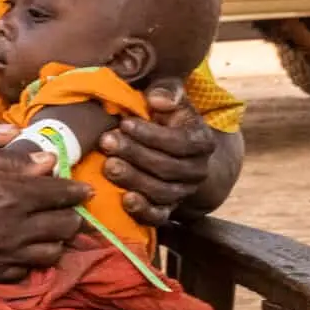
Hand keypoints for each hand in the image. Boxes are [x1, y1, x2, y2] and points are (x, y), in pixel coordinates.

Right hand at [0, 142, 88, 280]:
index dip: (77, 191)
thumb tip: (48, 162)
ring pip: (49, 255)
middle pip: (63, 228)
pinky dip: (29, 262)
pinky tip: (21, 251)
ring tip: (49, 232)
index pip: (61, 194)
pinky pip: (21, 273)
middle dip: (71, 216)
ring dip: (55, 242)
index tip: (84, 190)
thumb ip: (10, 159)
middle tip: (69, 210)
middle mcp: (12, 229)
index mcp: (11, 194)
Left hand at [98, 81, 215, 226]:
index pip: (180, 142)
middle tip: (107, 142)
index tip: (125, 123)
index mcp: (202, 142)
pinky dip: (143, 211)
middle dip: (135, 154)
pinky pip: (159, 217)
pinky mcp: (168, 210)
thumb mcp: (170, 100)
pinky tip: (124, 200)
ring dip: (133, 179)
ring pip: (161, 192)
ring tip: (108, 165)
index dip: (151, 135)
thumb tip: (157, 99)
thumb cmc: (165, 118)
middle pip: (167, 168)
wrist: (172, 151)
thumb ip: (167, 91)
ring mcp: (183, 193)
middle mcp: (198, 171)